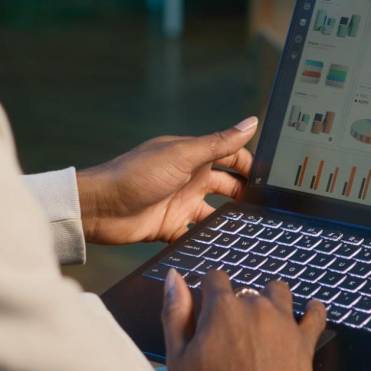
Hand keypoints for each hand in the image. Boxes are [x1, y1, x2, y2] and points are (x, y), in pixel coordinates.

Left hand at [76, 117, 257, 244]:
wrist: (99, 208)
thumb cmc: (135, 174)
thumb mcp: (182, 156)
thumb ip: (218, 143)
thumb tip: (251, 123)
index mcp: (194, 156)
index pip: (231, 156)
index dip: (251, 165)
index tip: (272, 179)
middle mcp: (190, 178)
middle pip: (227, 185)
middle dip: (245, 194)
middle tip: (267, 208)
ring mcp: (181, 203)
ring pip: (215, 212)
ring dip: (229, 220)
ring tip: (250, 230)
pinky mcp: (171, 226)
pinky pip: (196, 234)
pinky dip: (208, 239)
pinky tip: (223, 246)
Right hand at [161, 268, 326, 370]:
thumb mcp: (178, 356)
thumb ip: (175, 312)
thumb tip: (174, 278)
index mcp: (222, 308)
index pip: (216, 278)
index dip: (211, 289)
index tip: (211, 301)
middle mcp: (255, 307)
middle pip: (247, 290)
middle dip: (240, 304)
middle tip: (235, 330)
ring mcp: (283, 322)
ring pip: (279, 292)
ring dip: (272, 300)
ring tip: (267, 317)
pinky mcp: (304, 341)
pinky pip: (315, 315)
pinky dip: (313, 310)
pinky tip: (311, 309)